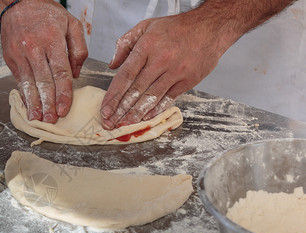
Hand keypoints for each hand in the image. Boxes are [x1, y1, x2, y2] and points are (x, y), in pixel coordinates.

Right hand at [0, 0, 87, 122]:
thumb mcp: (71, 24)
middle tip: (51, 119)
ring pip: (28, 83)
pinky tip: (27, 105)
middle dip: (48, 103)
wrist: (18, 2)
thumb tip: (76, 74)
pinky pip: (18, 79)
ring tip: (37, 117)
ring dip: (33, 103)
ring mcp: (19, 54)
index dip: (63, 93)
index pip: (59, 72)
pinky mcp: (10, 58)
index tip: (65, 109)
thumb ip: (79, 48)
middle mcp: (34, 48)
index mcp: (51, 40)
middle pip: (43, 81)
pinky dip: (23, 94)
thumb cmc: (47, 13)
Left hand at [100, 12, 226, 128]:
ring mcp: (175, 72)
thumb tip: (112, 65)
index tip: (105, 109)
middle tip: (111, 122)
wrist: (210, 27)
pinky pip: (168, 99)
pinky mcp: (187, 81)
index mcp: (147, 46)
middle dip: (121, 110)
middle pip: (136, 90)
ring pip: (151, 97)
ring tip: (125, 124)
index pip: (125, 75)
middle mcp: (161, 60)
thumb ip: (125, 43)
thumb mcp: (146, 26)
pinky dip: (156, 110)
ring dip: (136, 114)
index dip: (113, 95)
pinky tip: (145, 118)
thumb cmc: (176, 27)